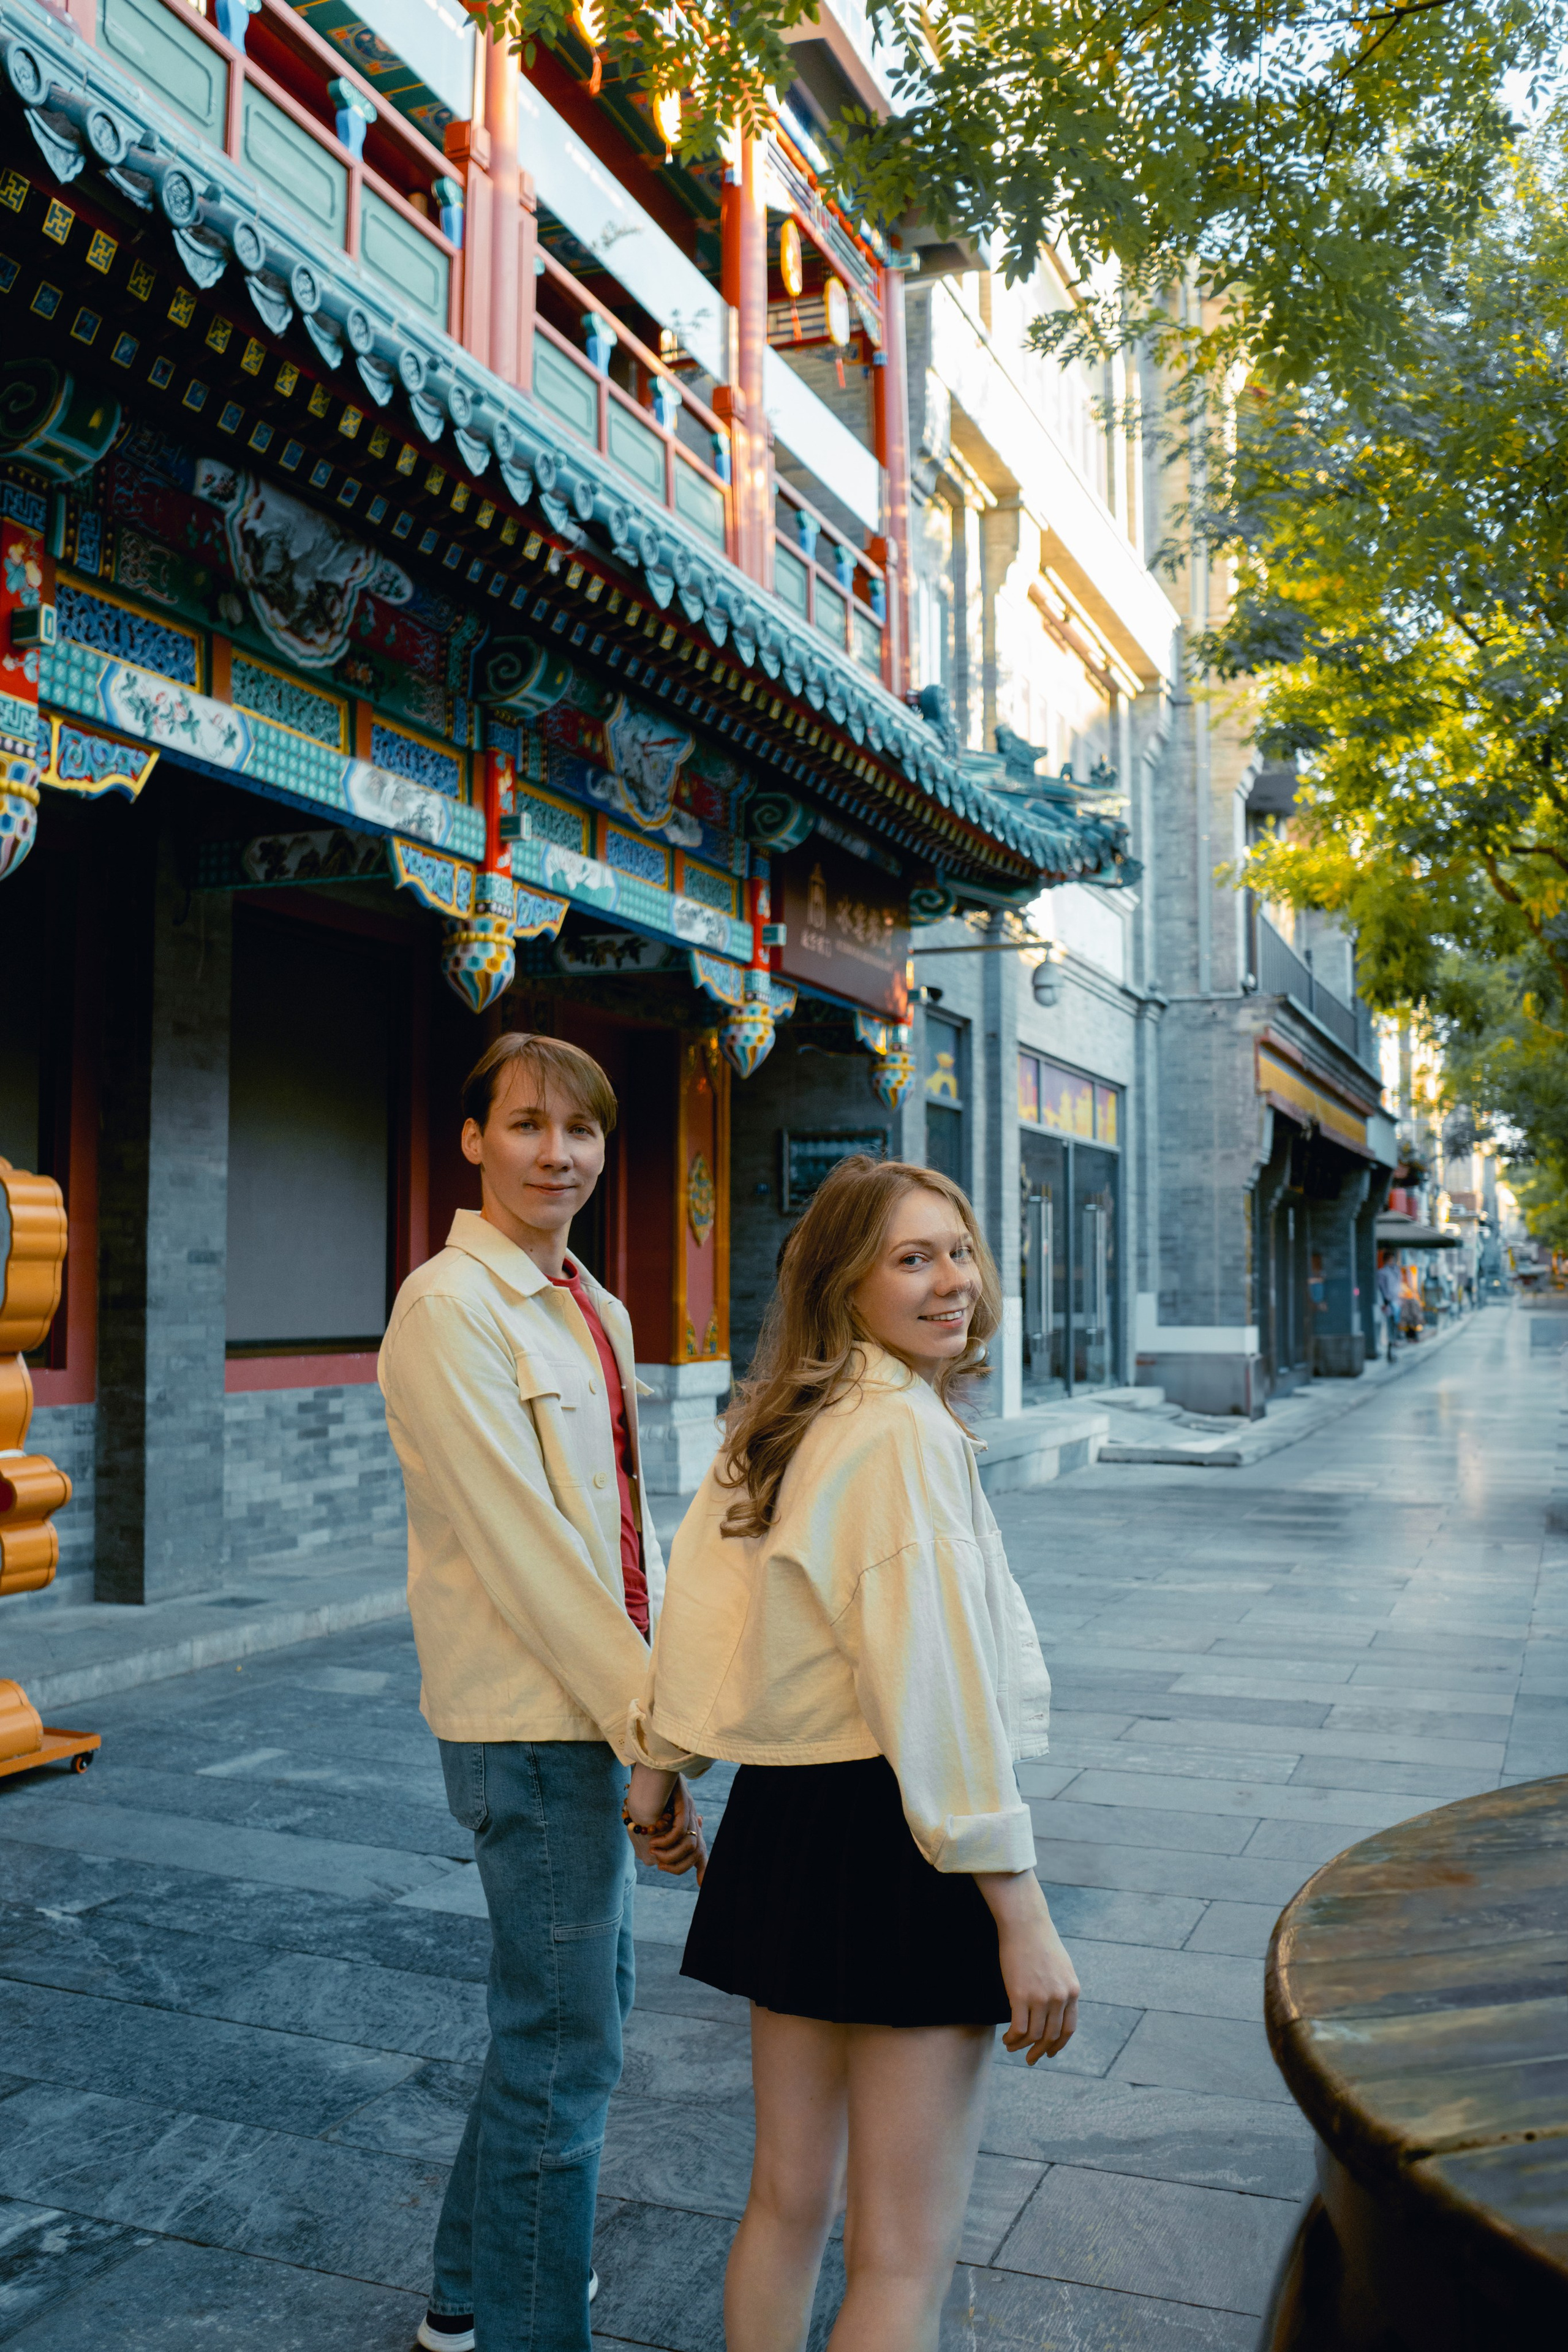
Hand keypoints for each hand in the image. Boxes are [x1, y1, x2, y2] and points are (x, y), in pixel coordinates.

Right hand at [625, 1767, 708, 1881]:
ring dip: (670, 1853)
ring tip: (654, 1851)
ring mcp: (690, 1811)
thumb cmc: (647, 1796)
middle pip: (697, 1853)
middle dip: (679, 1866)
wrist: (650, 1769)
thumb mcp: (653, 1822)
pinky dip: (667, 1840)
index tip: (702, 1885)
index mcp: (687, 1824)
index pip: (701, 1850)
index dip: (704, 1869)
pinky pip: (680, 1831)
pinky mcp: (684, 1804)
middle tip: (661, 1866)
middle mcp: (693, 1819)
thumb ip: (657, 1841)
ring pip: (690, 1845)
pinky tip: (654, 1841)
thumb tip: (655, 1860)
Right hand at [975, 1870, 1079, 2062]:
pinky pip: (1019, 2028)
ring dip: (1022, 2047)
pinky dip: (1012, 2038)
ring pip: (1033, 2035)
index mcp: (1072, 1991)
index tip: (1049, 2053)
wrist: (1025, 1923)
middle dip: (1040, 2052)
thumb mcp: (1061, 1966)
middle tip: (1030, 2059)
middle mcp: (1060, 1997)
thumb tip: (1056, 2006)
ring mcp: (1041, 1998)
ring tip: (1011, 2047)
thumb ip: (1062, 1987)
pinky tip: (1007, 2039)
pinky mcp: (1021, 1996)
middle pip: (1051, 2036)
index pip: (1068, 2029)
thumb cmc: (1039, 1940)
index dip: (1058, 2045)